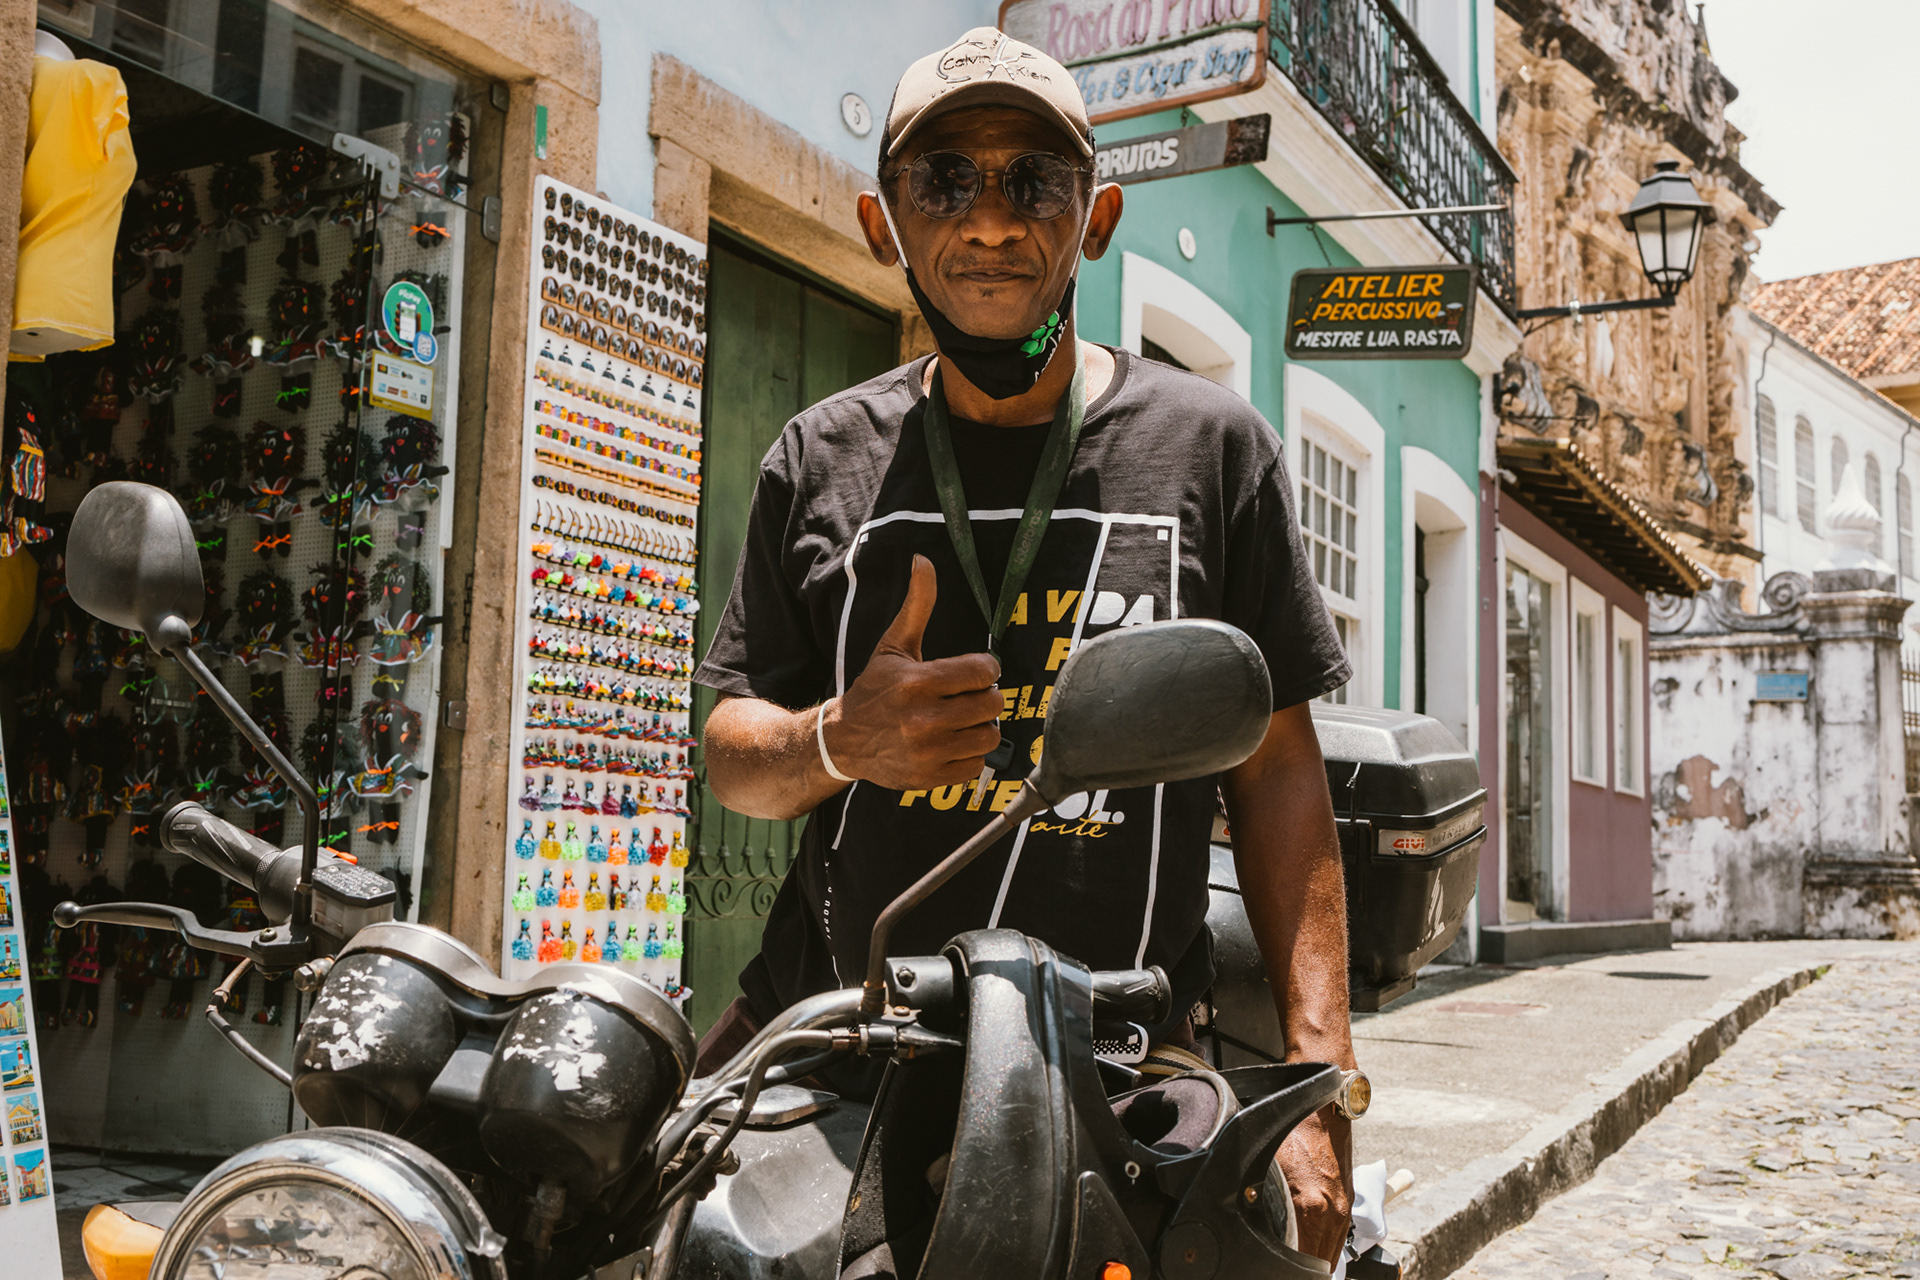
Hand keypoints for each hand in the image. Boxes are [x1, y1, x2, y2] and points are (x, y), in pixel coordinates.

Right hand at [822, 555, 1002, 789]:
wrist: (844, 741)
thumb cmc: (875, 689)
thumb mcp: (893, 646)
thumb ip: (917, 606)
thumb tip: (923, 559)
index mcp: (917, 682)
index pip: (983, 671)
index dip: (986, 669)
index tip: (976, 671)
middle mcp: (923, 719)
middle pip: (992, 704)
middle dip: (985, 697)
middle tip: (968, 696)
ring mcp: (928, 751)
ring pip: (989, 735)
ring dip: (980, 726)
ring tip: (961, 720)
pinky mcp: (931, 777)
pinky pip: (976, 765)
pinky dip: (970, 754)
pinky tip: (952, 743)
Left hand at [1278, 1105, 1352, 1266]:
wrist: (1324, 1112)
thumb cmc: (1293, 1136)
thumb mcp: (1271, 1172)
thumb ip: (1267, 1208)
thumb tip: (1254, 1230)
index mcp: (1313, 1210)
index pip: (1307, 1263)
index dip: (1291, 1271)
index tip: (1279, 1271)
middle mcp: (1334, 1214)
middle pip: (1323, 1264)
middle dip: (1304, 1269)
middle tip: (1285, 1269)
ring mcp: (1344, 1209)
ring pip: (1332, 1254)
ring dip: (1316, 1262)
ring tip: (1297, 1263)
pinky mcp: (1348, 1202)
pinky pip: (1338, 1238)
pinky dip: (1325, 1248)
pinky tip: (1309, 1247)